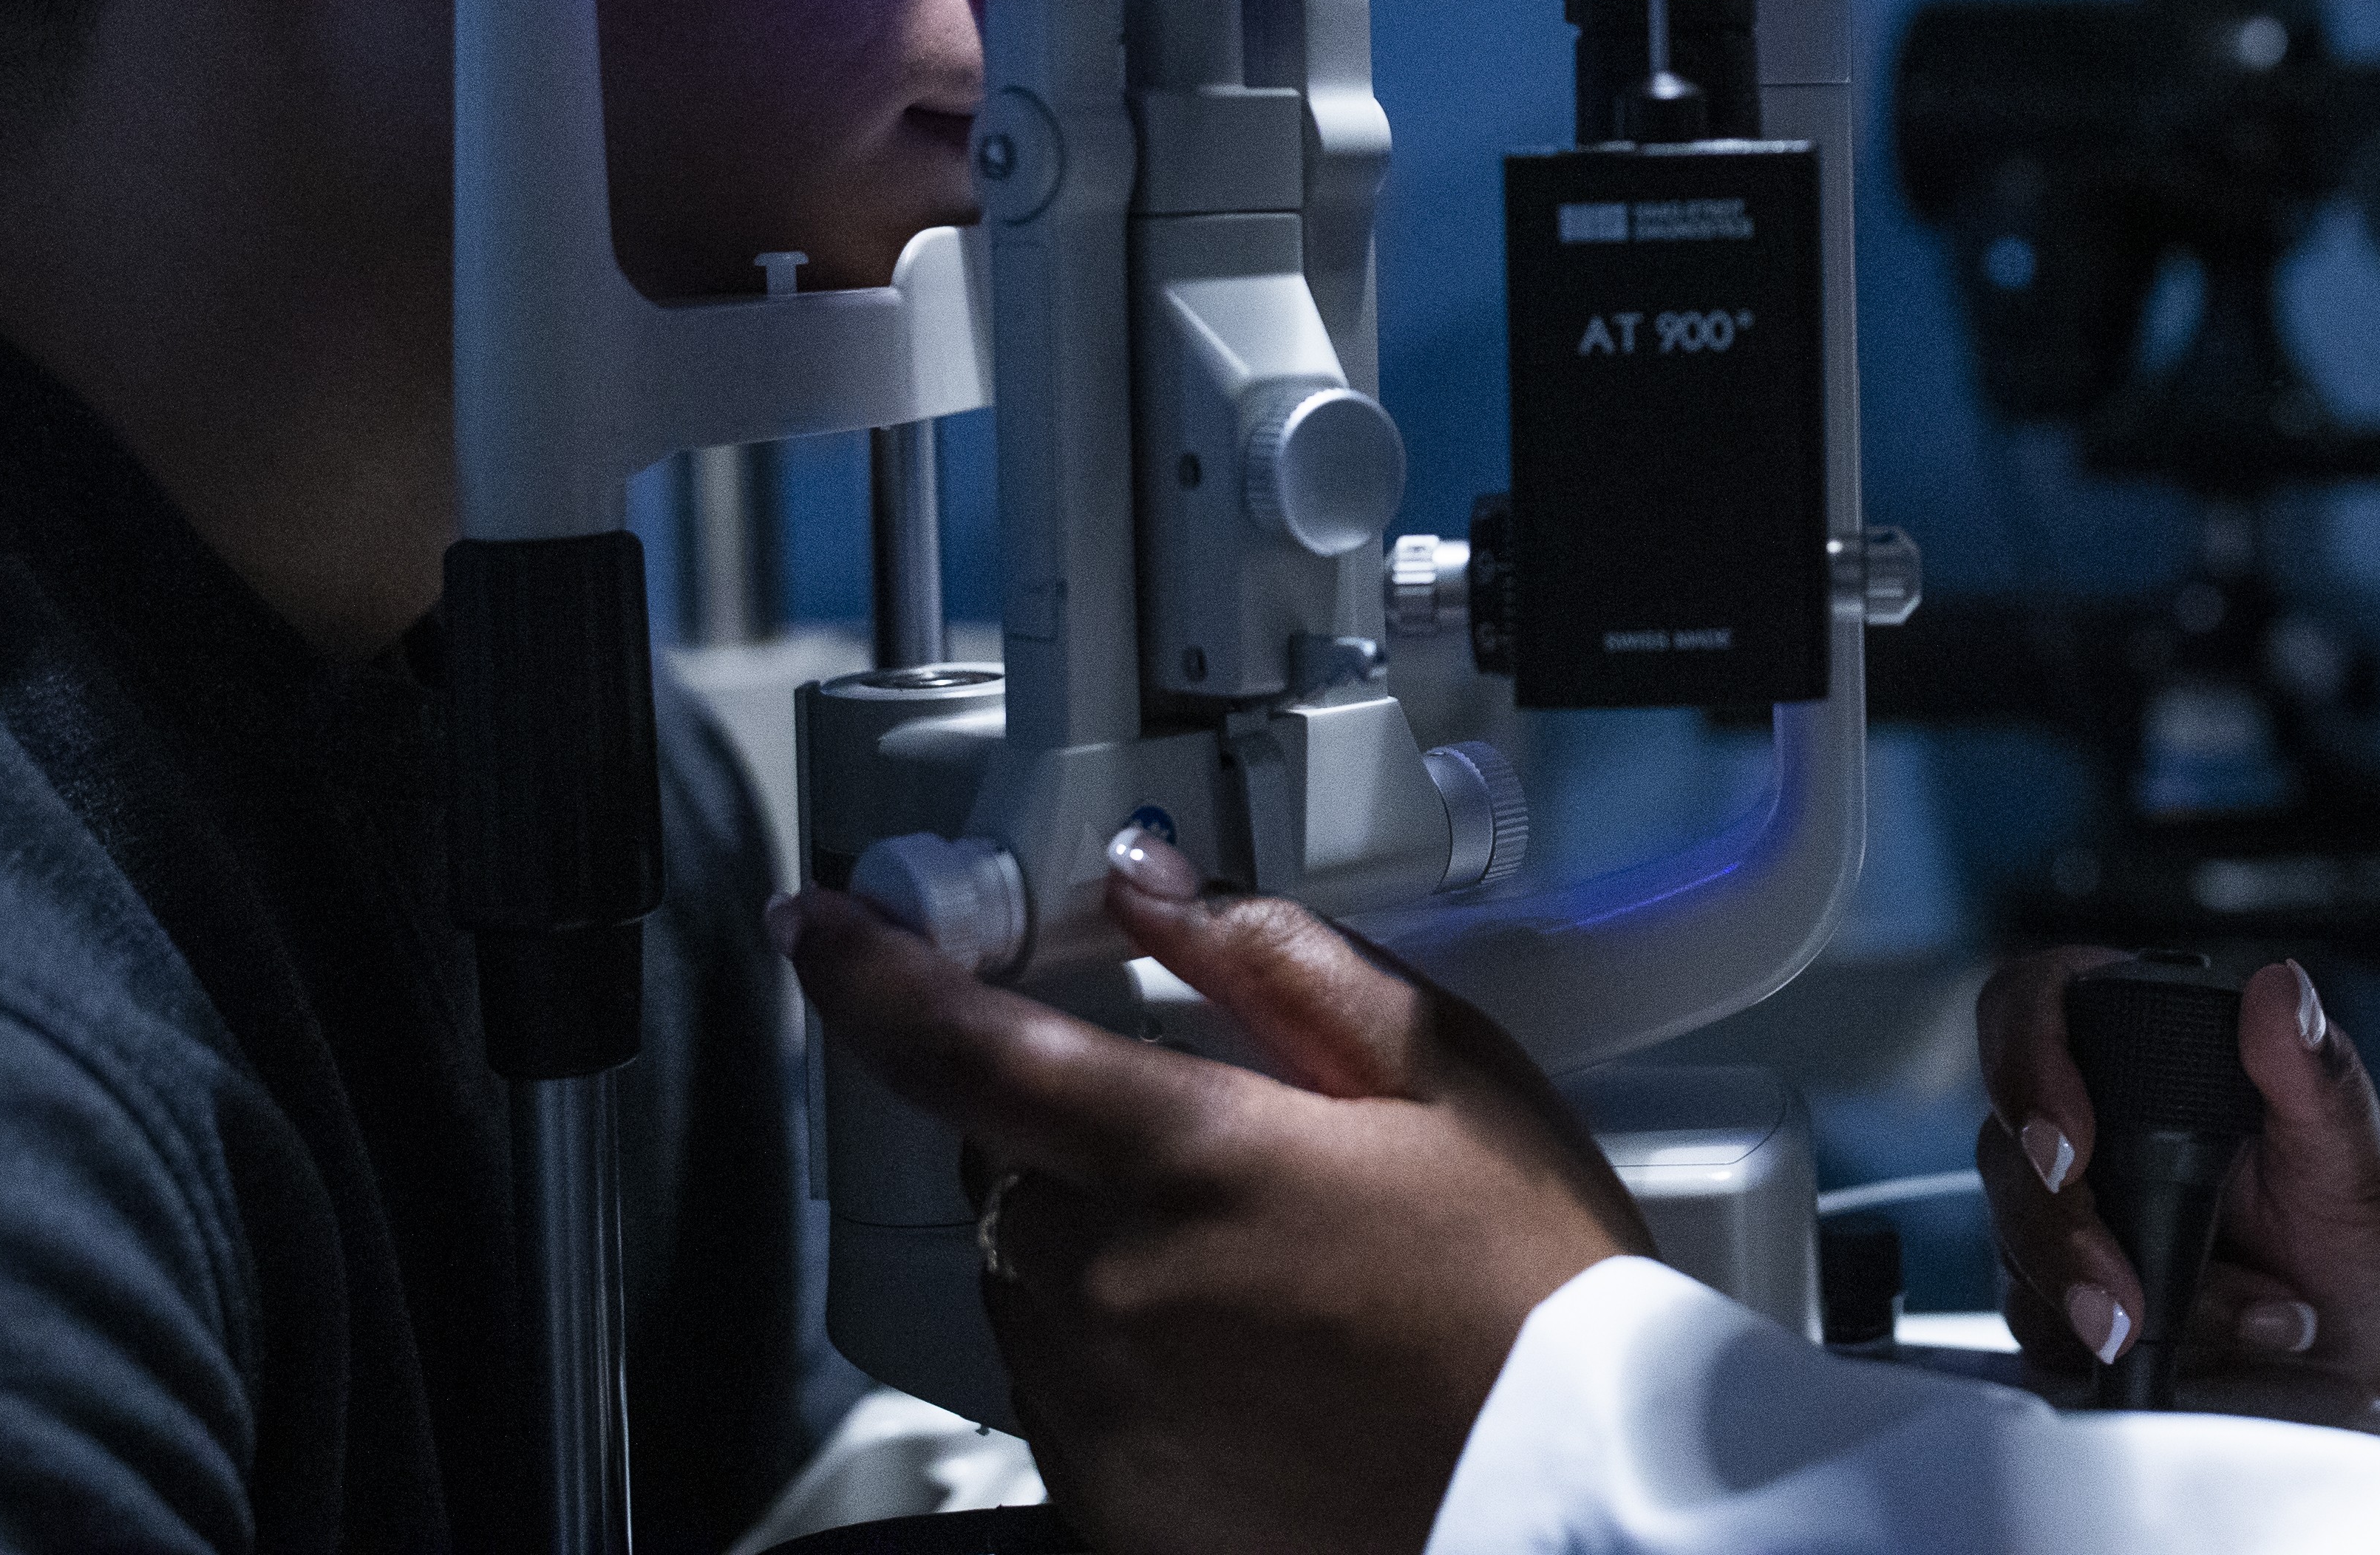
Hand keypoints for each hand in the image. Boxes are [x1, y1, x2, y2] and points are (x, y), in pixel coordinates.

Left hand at [783, 836, 1652, 1554]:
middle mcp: (1113, 1286)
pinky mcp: (1108, 1496)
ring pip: (1023, 1273)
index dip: (866, 972)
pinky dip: (1115, 1346)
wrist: (1560, 1492)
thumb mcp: (1448, 1070)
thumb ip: (1282, 960)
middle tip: (1206, 1137)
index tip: (820, 928)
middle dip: (1063, 1123)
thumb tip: (1157, 886)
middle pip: (998, 1162)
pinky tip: (1243, 1350)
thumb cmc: (1526, 1285)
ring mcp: (1100, 1403)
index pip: (962, 1045)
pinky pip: (1059, 1385)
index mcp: (1189, 1158)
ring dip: (1092, 1238)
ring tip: (1256, 1261)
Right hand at [1974, 948, 2379, 1448]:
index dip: (2025, 1063)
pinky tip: (2202, 1347)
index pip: (2033, 1005)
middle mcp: (2092, 1115)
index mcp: (2143, 1040)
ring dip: (2104, 1299)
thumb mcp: (2353, 1150)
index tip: (2069, 1144)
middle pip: (2006, 1147)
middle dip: (2063, 1234)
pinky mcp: (2066, 1291)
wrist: (2379, 1331)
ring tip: (2244, 1320)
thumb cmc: (2363, 1222)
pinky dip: (2111, 1348)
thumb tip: (2282, 989)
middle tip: (2126, 1299)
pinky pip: (2040, 1322)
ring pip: (2015, 1244)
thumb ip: (2316, 1071)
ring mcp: (2072, 1208)